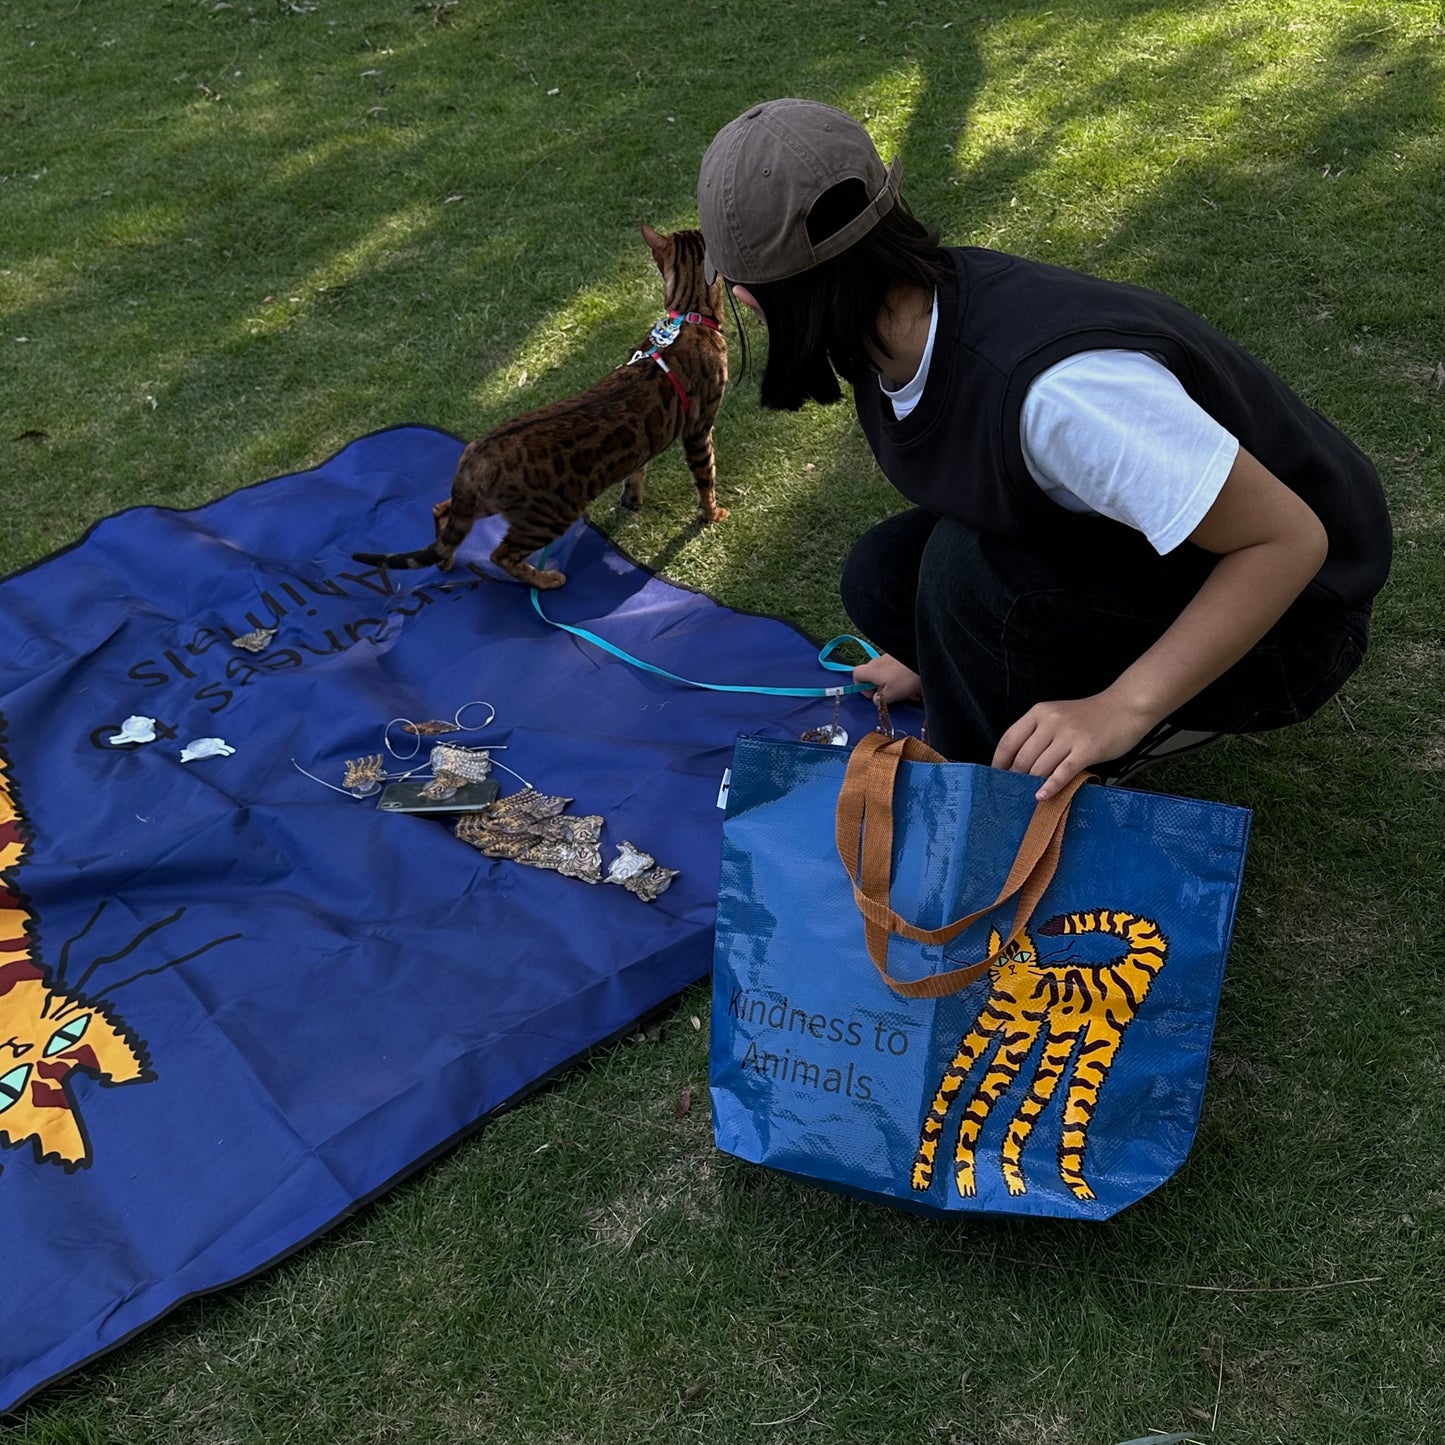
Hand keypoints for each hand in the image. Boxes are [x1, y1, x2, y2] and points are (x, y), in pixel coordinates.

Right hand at [852, 653, 922, 705]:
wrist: (924, 658)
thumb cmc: (904, 678)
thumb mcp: (890, 695)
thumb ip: (879, 700)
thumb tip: (875, 699)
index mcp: (871, 670)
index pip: (856, 674)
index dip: (860, 686)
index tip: (872, 694)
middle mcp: (878, 661)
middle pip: (872, 674)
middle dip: (880, 686)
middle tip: (891, 694)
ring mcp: (889, 657)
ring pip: (886, 672)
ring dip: (893, 683)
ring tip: (907, 691)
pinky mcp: (901, 656)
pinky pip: (898, 669)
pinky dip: (903, 677)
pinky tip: (914, 683)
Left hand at [992, 693, 1155, 800]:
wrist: (1125, 707)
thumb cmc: (1089, 716)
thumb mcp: (1057, 715)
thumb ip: (1038, 733)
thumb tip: (1018, 763)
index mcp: (1039, 712)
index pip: (1009, 740)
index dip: (999, 762)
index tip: (996, 777)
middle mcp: (1051, 722)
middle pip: (1023, 757)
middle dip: (1015, 778)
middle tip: (1011, 792)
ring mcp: (1069, 735)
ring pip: (1040, 767)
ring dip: (1031, 784)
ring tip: (1025, 797)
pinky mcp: (1087, 750)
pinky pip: (1063, 772)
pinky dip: (1050, 786)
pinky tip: (1042, 796)